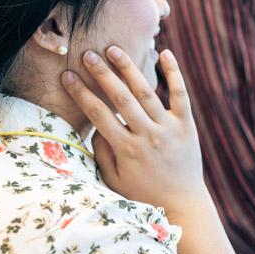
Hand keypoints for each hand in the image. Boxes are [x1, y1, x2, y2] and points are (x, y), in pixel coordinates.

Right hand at [61, 46, 209, 212]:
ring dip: (128, 68)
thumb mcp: (115, 179)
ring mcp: (169, 128)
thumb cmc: (143, 194)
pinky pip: (180, 94)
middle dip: (101, 74)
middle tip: (87, 54)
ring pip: (146, 92)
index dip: (81, 93)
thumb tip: (95, 126)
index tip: (67, 76)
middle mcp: (148, 135)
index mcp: (127, 149)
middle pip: (120, 98)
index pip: (98, 114)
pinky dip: (174, 73)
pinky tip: (165, 52)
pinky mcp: (187, 125)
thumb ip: (102, 153)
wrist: (183, 204)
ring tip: (113, 49)